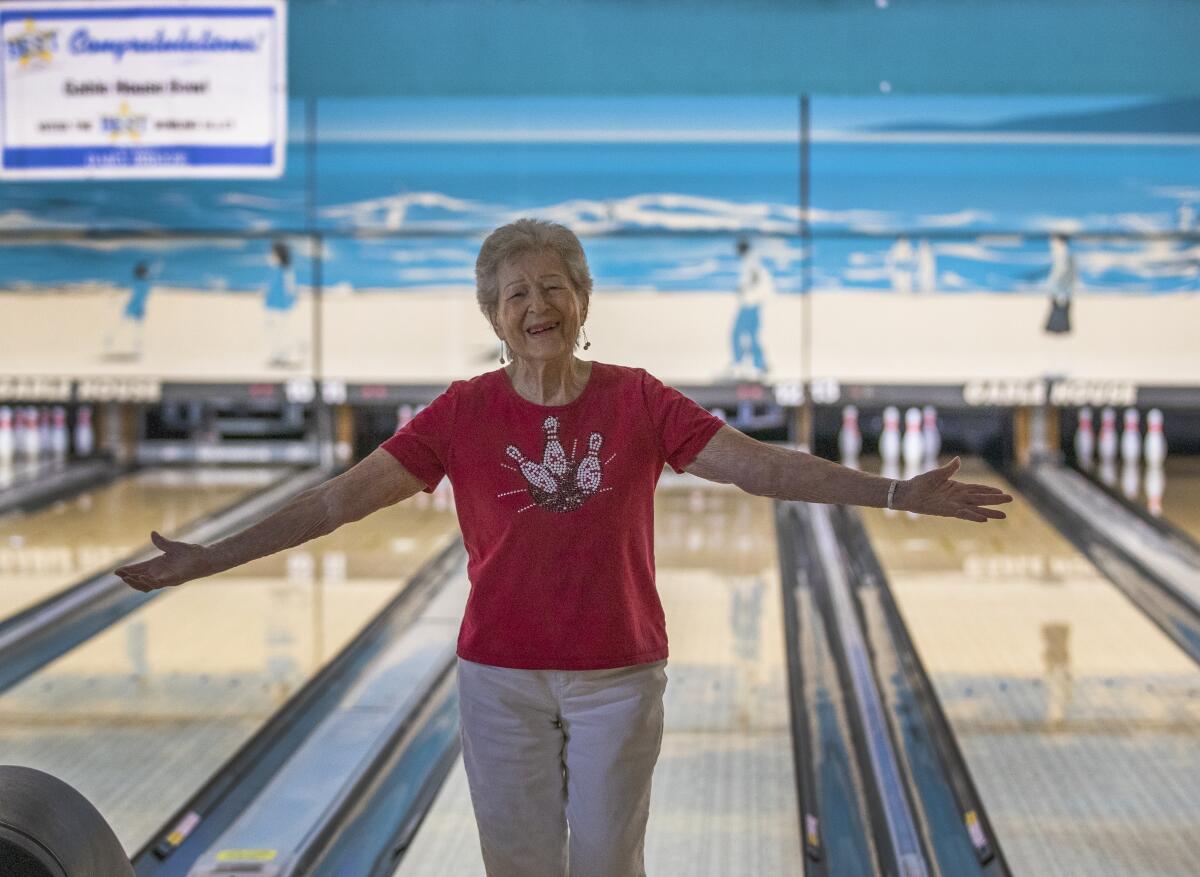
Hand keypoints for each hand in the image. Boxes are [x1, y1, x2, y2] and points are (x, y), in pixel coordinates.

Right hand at [115, 531, 212, 591]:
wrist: (206, 558)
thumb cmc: (191, 553)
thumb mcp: (173, 546)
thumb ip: (161, 542)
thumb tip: (152, 533)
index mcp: (157, 566)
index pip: (139, 569)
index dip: (128, 571)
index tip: (116, 571)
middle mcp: (160, 574)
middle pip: (139, 579)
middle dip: (128, 578)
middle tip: (119, 574)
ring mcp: (166, 578)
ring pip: (146, 585)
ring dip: (136, 582)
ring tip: (126, 577)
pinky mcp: (174, 579)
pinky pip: (159, 583)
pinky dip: (149, 581)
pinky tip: (142, 577)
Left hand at [895, 457, 1012, 521]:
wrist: (908, 492)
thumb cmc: (921, 483)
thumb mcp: (937, 474)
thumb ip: (950, 469)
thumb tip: (958, 460)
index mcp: (957, 487)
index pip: (977, 489)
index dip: (989, 490)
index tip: (1001, 491)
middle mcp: (958, 497)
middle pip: (981, 498)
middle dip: (995, 500)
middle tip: (1010, 500)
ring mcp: (954, 505)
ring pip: (976, 508)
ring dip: (990, 511)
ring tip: (1004, 515)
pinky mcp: (948, 511)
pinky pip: (964, 514)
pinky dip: (974, 516)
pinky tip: (985, 519)